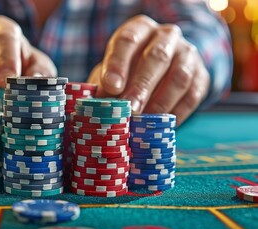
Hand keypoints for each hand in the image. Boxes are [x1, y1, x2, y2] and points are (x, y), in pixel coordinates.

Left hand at [87, 15, 209, 124]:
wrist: (163, 67)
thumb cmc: (129, 69)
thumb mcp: (114, 70)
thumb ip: (106, 84)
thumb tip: (100, 105)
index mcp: (140, 29)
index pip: (128, 40)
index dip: (118, 64)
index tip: (110, 87)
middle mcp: (166, 36)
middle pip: (156, 58)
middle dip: (141, 86)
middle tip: (130, 109)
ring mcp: (187, 54)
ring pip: (179, 76)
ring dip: (160, 102)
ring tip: (144, 121)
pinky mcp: (202, 75)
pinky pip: (193, 95)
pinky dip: (176, 112)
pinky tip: (161, 125)